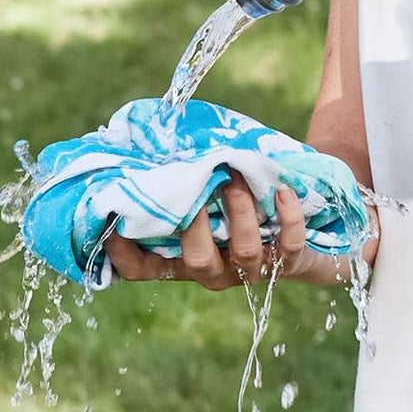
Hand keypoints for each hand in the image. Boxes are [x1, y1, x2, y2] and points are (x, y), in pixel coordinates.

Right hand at [105, 171, 379, 288]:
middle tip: (196, 185)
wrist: (298, 226)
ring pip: (244, 251)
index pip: (143, 269)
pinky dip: (286, 217)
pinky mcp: (289, 261)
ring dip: (240, 211)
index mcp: (183, 259)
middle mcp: (215, 271)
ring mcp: (252, 269)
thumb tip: (126, 139)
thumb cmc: (232, 202)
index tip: (114, 223)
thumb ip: (170, 180)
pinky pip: (288, 244)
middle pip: (196, 261)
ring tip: (235, 175)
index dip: (124, 255)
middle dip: (195, 225)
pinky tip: (281, 190)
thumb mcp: (198, 195)